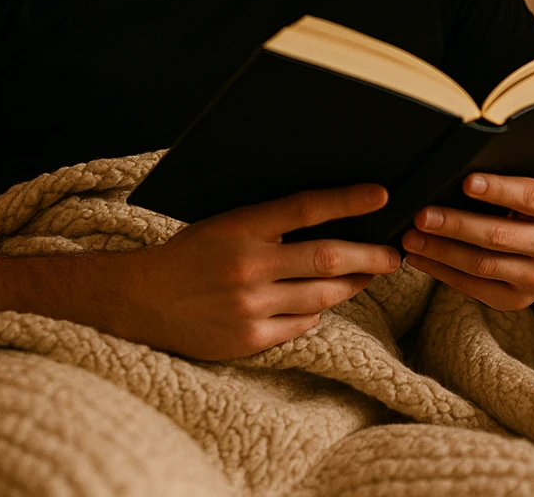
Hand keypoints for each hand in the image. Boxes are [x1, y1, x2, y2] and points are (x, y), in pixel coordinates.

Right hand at [125, 183, 400, 359]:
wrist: (139, 301)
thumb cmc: (187, 255)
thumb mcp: (224, 225)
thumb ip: (269, 224)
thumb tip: (326, 220)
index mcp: (240, 228)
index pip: (305, 208)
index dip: (348, 200)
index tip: (382, 195)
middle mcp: (248, 266)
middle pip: (328, 258)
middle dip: (370, 256)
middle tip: (394, 253)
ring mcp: (250, 306)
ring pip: (323, 296)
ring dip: (352, 284)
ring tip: (367, 275)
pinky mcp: (249, 339)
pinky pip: (301, 325)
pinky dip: (316, 313)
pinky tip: (320, 304)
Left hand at [400, 161, 533, 310]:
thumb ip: (522, 164)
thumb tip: (470, 153)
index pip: (530, 197)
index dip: (498, 190)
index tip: (466, 181)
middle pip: (499, 236)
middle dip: (456, 225)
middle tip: (422, 214)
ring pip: (482, 266)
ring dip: (441, 252)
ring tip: (411, 237)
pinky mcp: (518, 299)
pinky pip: (475, 287)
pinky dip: (443, 272)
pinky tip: (420, 256)